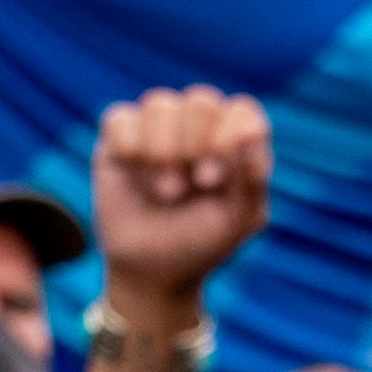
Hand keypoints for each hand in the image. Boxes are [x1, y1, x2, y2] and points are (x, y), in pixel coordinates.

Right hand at [87, 85, 270, 313]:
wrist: (153, 271)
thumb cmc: (202, 242)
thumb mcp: (238, 219)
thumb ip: (252, 177)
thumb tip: (247, 131)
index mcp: (234, 140)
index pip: (241, 111)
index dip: (229, 138)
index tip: (215, 182)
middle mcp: (198, 127)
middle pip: (201, 100)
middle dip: (196, 145)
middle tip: (193, 187)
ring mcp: (157, 129)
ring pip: (160, 103)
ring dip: (163, 150)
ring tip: (167, 192)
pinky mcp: (119, 139)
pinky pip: (120, 117)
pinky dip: (129, 147)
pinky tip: (135, 176)